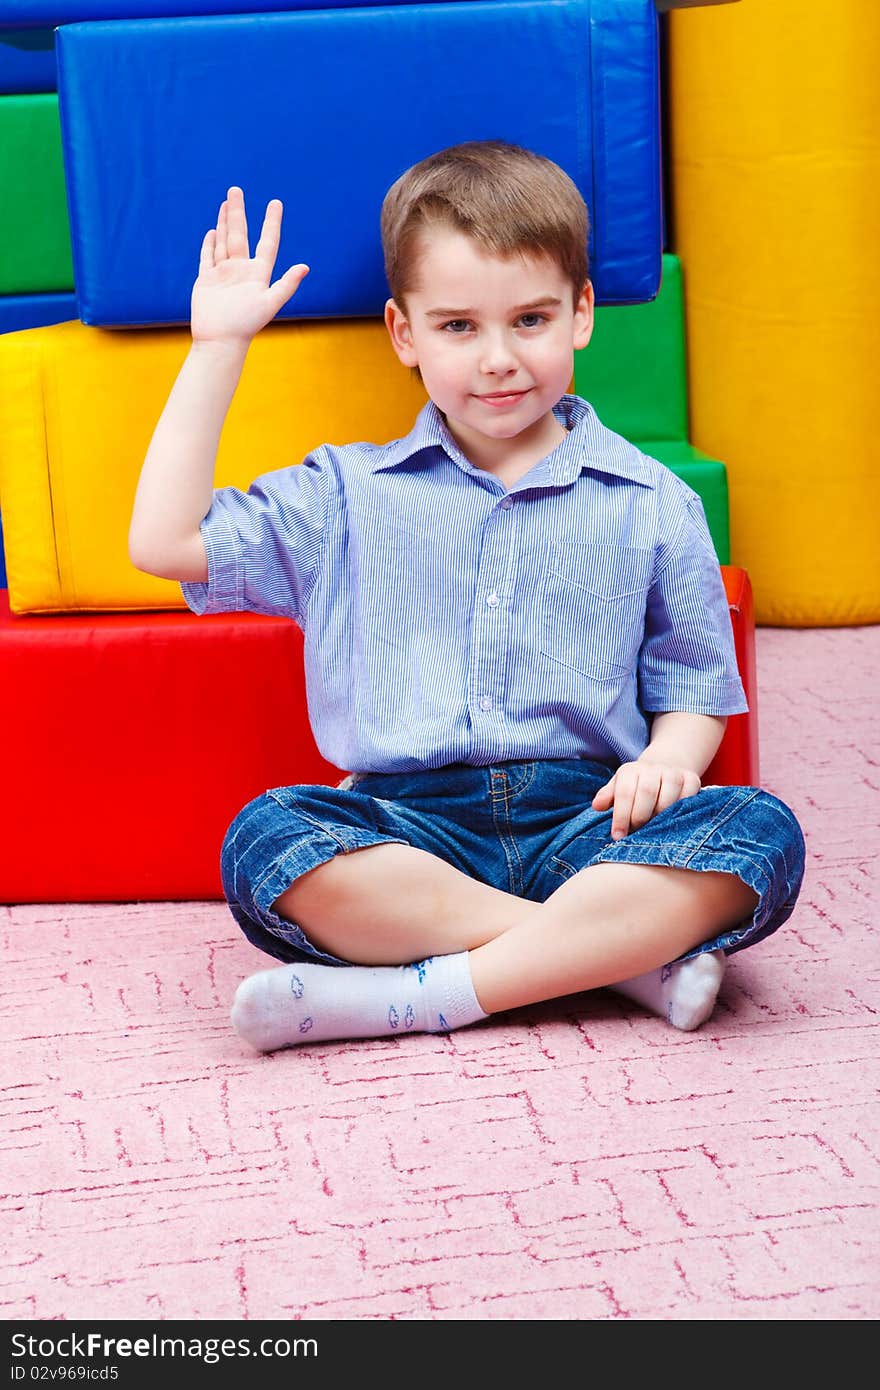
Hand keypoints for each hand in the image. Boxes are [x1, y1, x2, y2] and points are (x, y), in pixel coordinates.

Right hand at [191, 186, 308, 348]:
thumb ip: (287, 285)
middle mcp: (242, 271)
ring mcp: (223, 274)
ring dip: (223, 222)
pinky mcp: (206, 280)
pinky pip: (208, 257)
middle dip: (238, 212)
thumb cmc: (246, 324)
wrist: (221, 340)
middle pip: (240, 235)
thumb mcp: (270, 303)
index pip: (267, 242)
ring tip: (225, 203)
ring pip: (223, 241)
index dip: (272, 223)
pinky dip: (209, 244)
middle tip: (236, 189)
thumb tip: (305, 267)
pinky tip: (212, 231)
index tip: (275, 203)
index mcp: (258, 274)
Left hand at [591, 760, 700, 839]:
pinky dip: (679, 812)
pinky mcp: (692, 779)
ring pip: (668, 797)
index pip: (625, 792)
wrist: (664, 768)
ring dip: (660, 817)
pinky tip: (671, 822)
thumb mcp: (618, 787)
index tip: (618, 836)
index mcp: (630, 771)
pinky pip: (688, 798)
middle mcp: (652, 769)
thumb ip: (607, 797)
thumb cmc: (636, 786)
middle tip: (636, 833)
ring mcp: (674, 773)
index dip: (621, 816)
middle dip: (639, 817)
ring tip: (653, 829)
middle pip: (647, 792)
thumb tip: (597, 806)